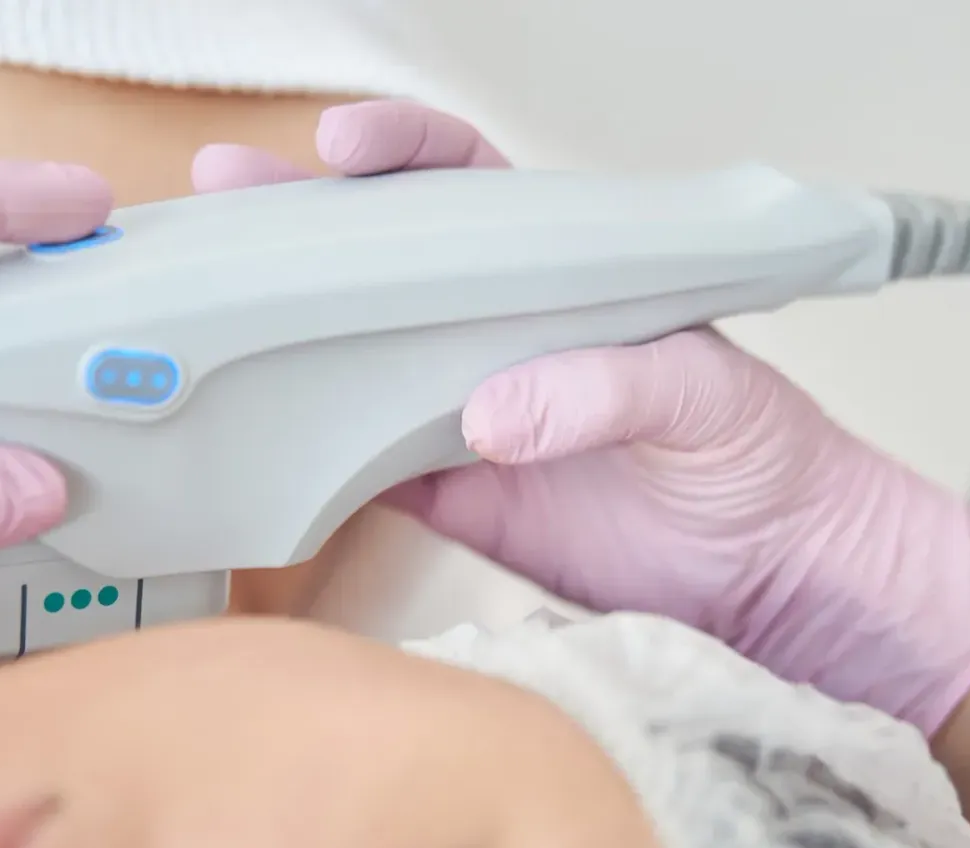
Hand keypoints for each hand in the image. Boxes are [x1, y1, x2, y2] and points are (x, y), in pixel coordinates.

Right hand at [193, 101, 969, 735]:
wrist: (769, 578)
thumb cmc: (760, 457)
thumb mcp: (708, 396)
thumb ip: (613, 384)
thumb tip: (492, 412)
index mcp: (555, 277)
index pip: (466, 190)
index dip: (404, 157)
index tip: (348, 148)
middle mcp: (493, 335)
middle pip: (377, 264)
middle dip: (297, 225)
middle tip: (225, 202)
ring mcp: (458, 415)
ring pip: (349, 362)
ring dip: (279, 339)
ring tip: (200, 313)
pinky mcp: (446, 498)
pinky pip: (357, 472)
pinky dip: (304, 460)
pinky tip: (251, 444)